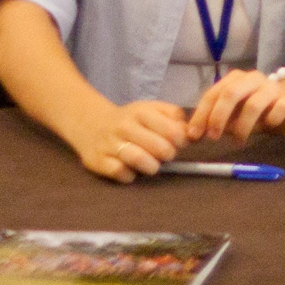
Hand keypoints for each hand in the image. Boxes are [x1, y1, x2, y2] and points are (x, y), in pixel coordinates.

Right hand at [76, 98, 190, 180]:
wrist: (92, 125)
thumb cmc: (131, 120)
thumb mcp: (152, 110)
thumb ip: (174, 117)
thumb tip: (192, 134)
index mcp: (141, 111)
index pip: (170, 128)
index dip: (180, 140)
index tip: (180, 143)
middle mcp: (125, 126)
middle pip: (157, 146)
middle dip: (168, 154)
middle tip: (167, 156)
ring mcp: (110, 143)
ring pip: (138, 158)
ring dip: (152, 166)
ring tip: (153, 165)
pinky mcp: (98, 161)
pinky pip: (120, 172)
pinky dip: (130, 175)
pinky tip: (132, 171)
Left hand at [191, 68, 284, 141]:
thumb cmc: (258, 108)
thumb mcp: (235, 113)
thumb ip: (218, 119)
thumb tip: (196, 134)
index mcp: (236, 79)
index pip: (214, 93)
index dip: (202, 114)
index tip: (194, 135)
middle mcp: (253, 79)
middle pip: (231, 92)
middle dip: (218, 116)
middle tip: (213, 138)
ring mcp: (272, 88)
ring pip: (253, 104)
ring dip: (242, 127)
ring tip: (238, 142)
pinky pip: (279, 109)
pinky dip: (270, 121)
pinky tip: (268, 127)